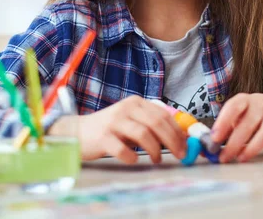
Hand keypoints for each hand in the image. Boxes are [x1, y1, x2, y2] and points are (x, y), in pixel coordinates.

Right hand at [50, 96, 186, 163]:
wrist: (77, 132)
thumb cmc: (110, 130)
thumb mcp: (132, 121)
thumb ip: (151, 126)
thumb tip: (179, 138)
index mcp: (136, 103)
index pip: (163, 114)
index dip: (177, 130)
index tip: (185, 145)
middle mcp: (125, 109)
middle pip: (156, 123)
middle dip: (172, 140)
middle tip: (179, 154)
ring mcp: (113, 122)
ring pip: (142, 134)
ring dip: (155, 150)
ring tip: (157, 159)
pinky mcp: (102, 137)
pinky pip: (122, 149)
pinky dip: (132, 157)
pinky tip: (134, 159)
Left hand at [211, 93, 262, 162]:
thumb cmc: (249, 114)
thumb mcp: (236, 115)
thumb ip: (224, 128)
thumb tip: (208, 147)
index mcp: (244, 100)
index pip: (233, 107)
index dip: (223, 122)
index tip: (215, 138)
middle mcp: (260, 105)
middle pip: (248, 124)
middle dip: (235, 143)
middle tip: (224, 157)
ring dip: (253, 148)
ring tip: (241, 158)